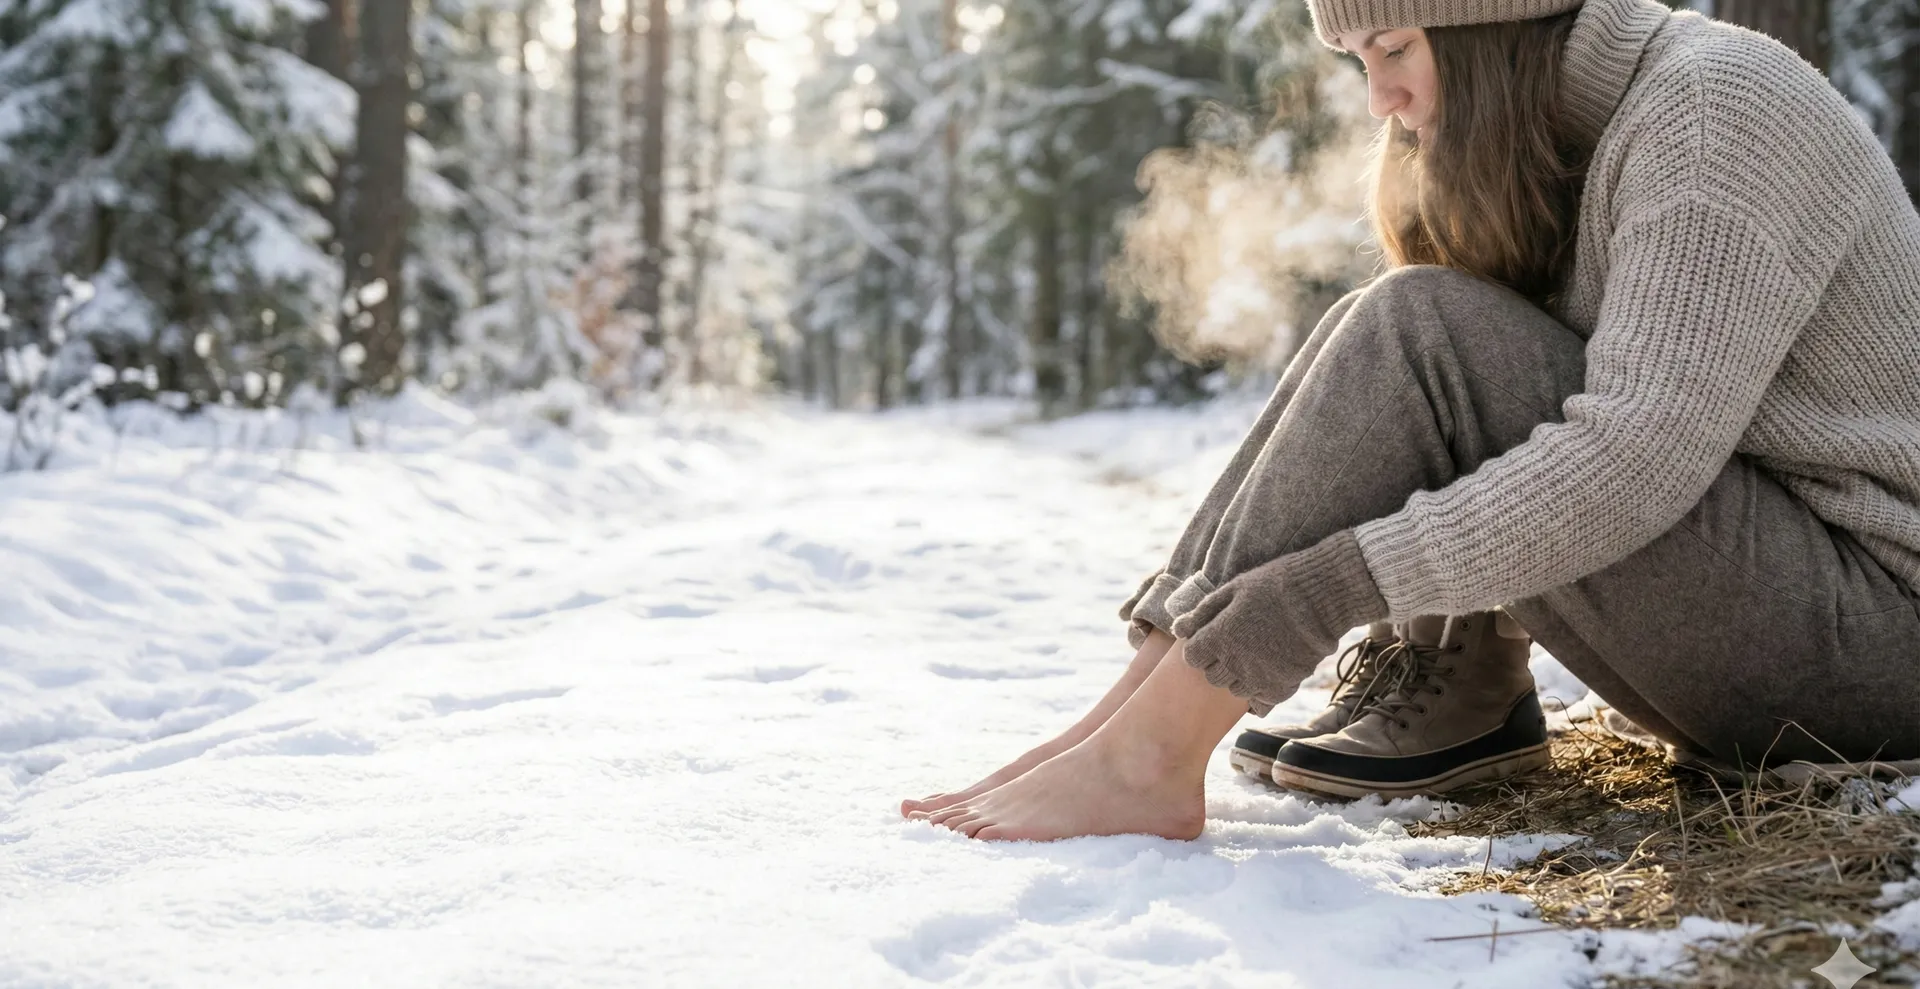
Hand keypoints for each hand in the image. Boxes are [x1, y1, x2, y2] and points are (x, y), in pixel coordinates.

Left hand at [1169, 530, 1388, 715]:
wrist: (1321, 597)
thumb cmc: (1274, 585)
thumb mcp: (1233, 589)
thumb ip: (1202, 613)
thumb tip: (1177, 630)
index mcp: (1219, 637)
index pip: (1192, 658)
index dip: (1199, 648)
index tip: (1211, 638)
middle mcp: (1236, 662)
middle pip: (1212, 677)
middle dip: (1217, 662)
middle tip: (1234, 644)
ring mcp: (1259, 678)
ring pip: (1235, 689)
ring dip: (1239, 676)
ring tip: (1255, 654)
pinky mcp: (1282, 687)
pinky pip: (1261, 698)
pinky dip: (1262, 687)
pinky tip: (1271, 666)